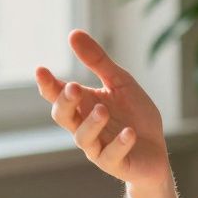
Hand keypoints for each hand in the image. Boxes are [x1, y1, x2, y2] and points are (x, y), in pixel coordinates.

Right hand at [35, 30, 169, 185]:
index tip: (41, 70)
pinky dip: (119, 143)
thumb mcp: (119, 82)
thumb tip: (72, 33)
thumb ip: (97, 61)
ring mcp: (98, 147)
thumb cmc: (134, 115)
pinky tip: (129, 132)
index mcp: (83, 105)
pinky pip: (112, 155)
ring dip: (92, 124)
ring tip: (103, 110)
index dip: (48, 85)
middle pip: (62, 117)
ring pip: (83, 138)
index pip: (58, 95)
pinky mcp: (115, 163)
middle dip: (65, 103)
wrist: (156, 150)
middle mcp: (84, 127)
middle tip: (73, 87)